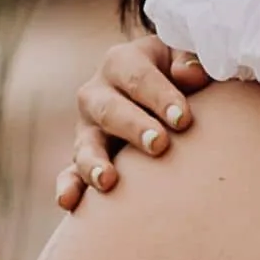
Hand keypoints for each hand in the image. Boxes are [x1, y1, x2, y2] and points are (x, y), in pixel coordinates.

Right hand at [58, 38, 208, 209]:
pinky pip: (71, 173)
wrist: (157, 90)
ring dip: (94, 162)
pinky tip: (69, 202)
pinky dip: (69, 187)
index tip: (184, 120)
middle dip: (134, 127)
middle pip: (110, 110)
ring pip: (85, 145)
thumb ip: (189, 60)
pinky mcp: (83, 157)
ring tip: (108, 180)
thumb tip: (189, 74)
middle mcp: (97, 93)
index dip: (161, 97)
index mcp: (121, 62)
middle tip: (159, 144)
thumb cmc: (177, 74)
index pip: (139, 77)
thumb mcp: (183, 57)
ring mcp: (87, 129)